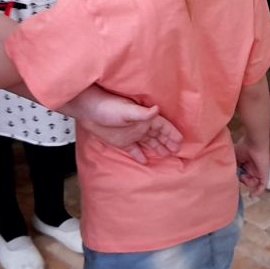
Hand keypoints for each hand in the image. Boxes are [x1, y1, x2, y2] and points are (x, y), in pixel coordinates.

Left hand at [68, 90, 184, 163]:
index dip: (172, 134)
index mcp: (145, 119)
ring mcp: (132, 134)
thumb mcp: (126, 110)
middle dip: (168, 142)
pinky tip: (144, 161)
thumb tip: (157, 109)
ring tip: (166, 155)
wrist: (89, 111)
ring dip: (157, 148)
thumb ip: (143, 113)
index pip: (163, 127)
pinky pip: (134, 150)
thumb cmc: (107, 107)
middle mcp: (140, 126)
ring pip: (148, 142)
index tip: (180, 141)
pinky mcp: (122, 141)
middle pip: (158, 135)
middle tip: (176, 151)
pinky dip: (139, 155)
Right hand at [234, 135, 268, 195]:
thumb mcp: (233, 158)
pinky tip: (251, 195)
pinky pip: (262, 186)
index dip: (238, 177)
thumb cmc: (243, 147)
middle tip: (239, 174)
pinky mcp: (265, 175)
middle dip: (242, 180)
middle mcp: (254, 168)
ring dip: (247, 182)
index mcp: (247, 164)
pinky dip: (257, 192)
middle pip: (247, 180)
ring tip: (243, 176)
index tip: (232, 178)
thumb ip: (231, 166)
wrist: (253, 143)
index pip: (242, 175)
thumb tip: (226, 174)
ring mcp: (260, 172)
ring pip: (253, 183)